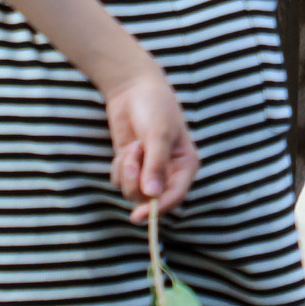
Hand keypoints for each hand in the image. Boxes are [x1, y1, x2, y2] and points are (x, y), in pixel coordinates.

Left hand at [107, 68, 200, 221]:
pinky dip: (118, 167)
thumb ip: (155, 165)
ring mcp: (149, 170)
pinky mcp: (132, 166)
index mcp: (186, 165)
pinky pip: (120, 181)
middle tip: (132, 158)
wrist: (133, 89)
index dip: (158, 208)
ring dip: (126, 171)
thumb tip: (152, 195)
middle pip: (150, 198)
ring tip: (132, 147)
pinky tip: (126, 148)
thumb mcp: (157, 134)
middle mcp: (169, 172)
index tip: (138, 216)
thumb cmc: (154, 107)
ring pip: (132, 191)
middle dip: (136, 180)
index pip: (174, 196)